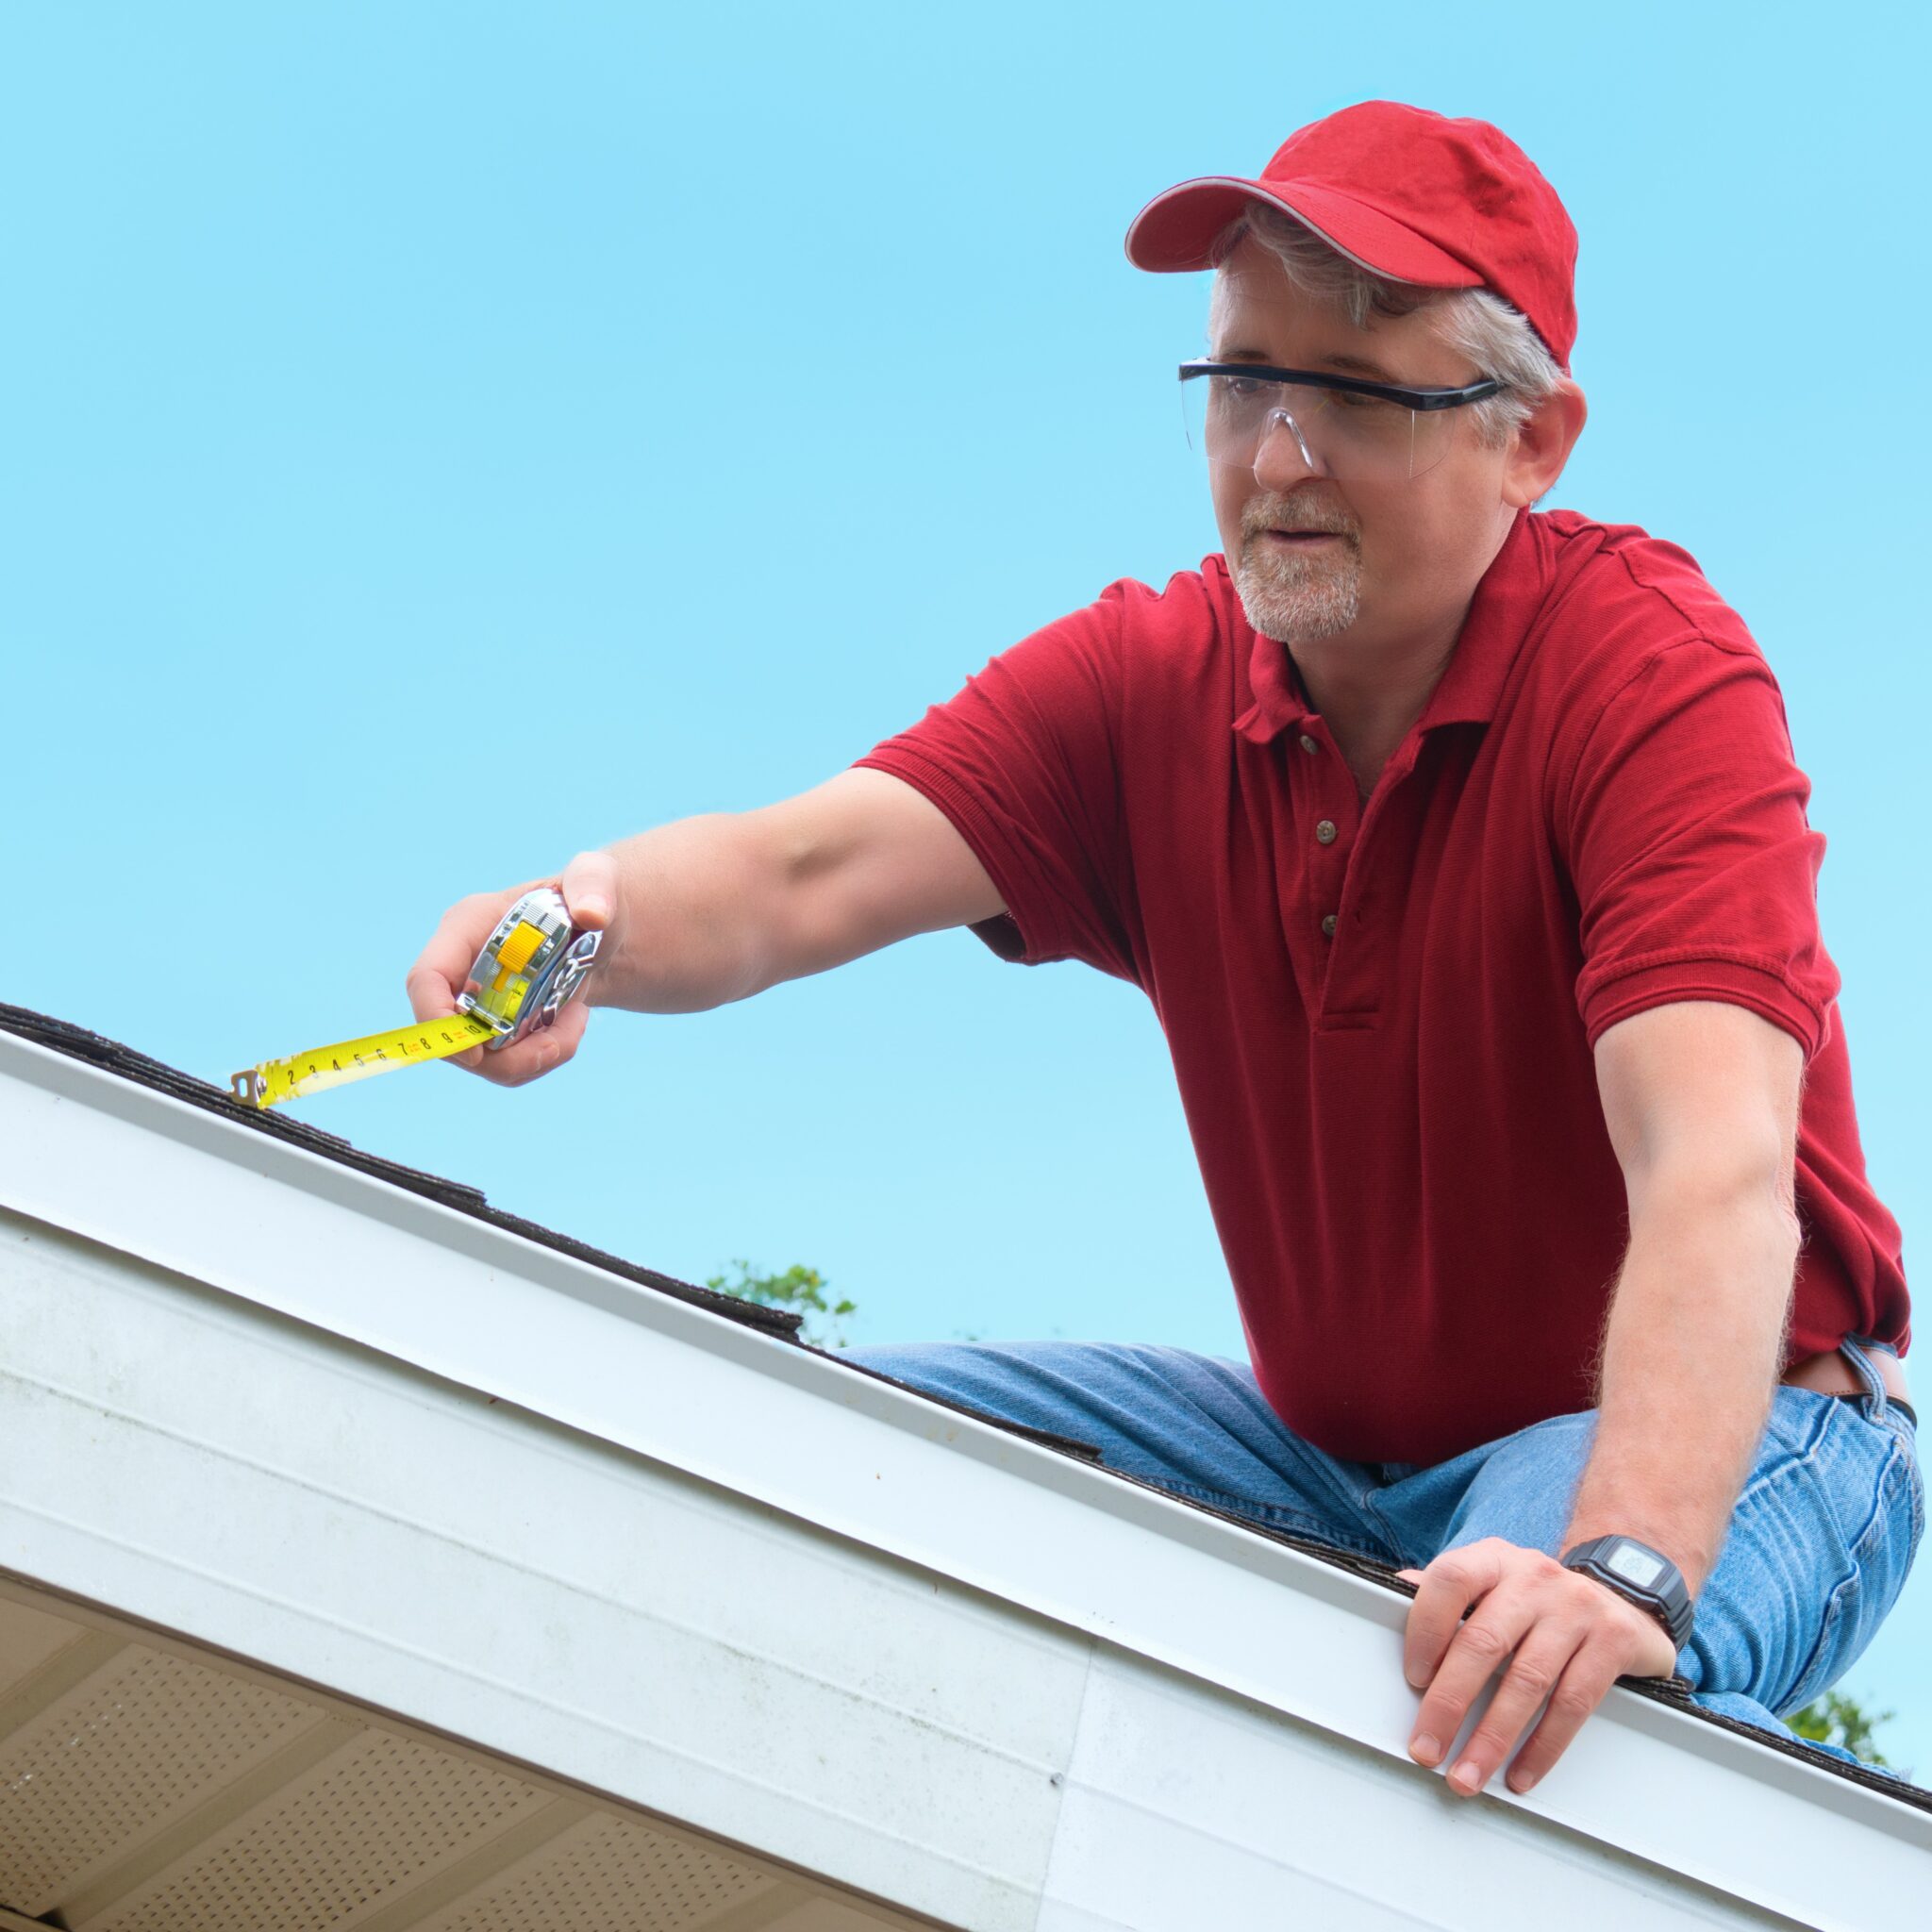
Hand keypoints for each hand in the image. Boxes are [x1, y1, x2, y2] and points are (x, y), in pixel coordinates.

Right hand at [405, 850, 617, 1086]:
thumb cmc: (589, 895)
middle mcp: (461, 968)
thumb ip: (593, 885)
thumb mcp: (595, 880)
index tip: (476, 1054)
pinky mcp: (495, 1026)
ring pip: (481, 1059)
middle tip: (558, 1044)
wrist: (604, 929)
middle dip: (503, 1056)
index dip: (435, 1022)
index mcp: (467, 927)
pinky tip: (573, 1022)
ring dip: (533, 1058)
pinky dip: (544, 1057)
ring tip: (577, 1021)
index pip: (426, 979)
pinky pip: (507, 1064)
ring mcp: (474, 1001)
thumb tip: (592, 913)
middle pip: (449, 1035)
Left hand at [1398, 1536, 1678, 1796]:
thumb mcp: (1493, 1584)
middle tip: (1426, 1748)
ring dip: (1492, 1738)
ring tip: (1467, 1774)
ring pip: (1527, 1681)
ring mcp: (1576, 1608)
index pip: (1450, 1581)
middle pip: (1484, 1642)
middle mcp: (1535, 1577)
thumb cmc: (1538, 1601)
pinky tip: (1521, 1773)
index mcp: (1495, 1559)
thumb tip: (1393, 1595)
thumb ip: (1449, 1595)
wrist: (1622, 1600)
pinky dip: (1543, 1746)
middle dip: (1449, 1704)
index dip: (1427, 1628)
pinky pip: (1572, 1704)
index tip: (1413, 1679)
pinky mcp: (1612, 1641)